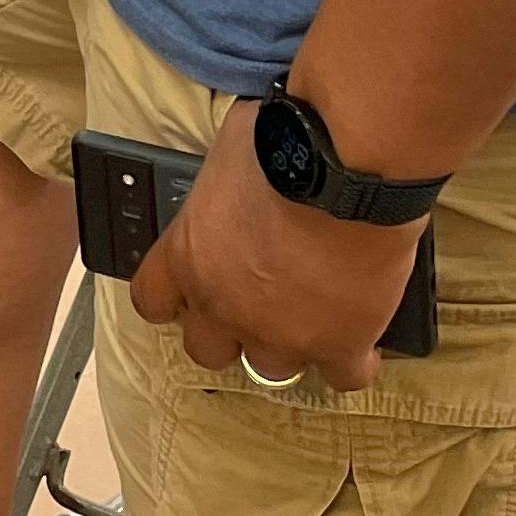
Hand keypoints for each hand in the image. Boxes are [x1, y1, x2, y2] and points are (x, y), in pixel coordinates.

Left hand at [127, 98, 426, 392]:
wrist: (346, 166)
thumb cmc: (284, 140)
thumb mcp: (228, 154)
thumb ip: (224, 189)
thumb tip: (238, 177)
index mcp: (188, 256)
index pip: (152, 300)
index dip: (173, 300)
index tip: (192, 292)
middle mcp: (224, 305)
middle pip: (208, 349)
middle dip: (231, 331)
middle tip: (260, 303)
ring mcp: (281, 333)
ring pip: (273, 369)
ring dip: (291, 344)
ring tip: (317, 317)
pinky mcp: (340, 344)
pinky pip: (344, 375)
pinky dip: (355, 358)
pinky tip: (363, 338)